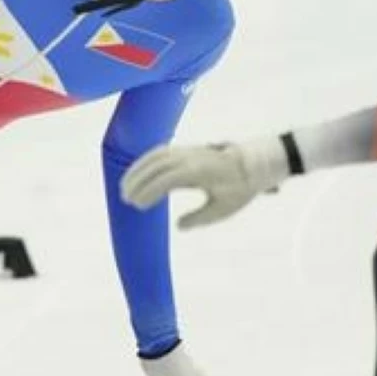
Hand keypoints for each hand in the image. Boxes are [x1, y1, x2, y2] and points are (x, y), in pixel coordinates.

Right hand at [119, 136, 290, 227]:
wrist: (252, 164)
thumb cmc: (239, 188)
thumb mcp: (222, 209)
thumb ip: (199, 218)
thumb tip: (178, 226)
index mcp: (199, 172)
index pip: (166, 180)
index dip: (149, 192)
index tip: (138, 206)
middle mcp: (190, 157)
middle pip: (156, 166)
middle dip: (138, 181)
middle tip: (125, 199)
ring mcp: (187, 151)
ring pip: (155, 156)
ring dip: (138, 170)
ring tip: (124, 187)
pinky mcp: (185, 149)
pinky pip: (160, 152)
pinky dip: (145, 161)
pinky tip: (136, 173)